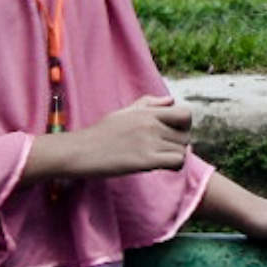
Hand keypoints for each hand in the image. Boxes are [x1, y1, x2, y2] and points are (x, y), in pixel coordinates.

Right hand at [25, 94, 191, 181]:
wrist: (80, 151)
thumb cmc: (100, 133)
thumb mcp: (124, 113)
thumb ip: (148, 104)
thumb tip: (172, 100)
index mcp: (147, 112)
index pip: (186, 114)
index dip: (184, 126)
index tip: (173, 135)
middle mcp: (151, 124)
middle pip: (186, 135)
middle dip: (179, 144)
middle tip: (164, 150)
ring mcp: (149, 141)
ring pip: (183, 149)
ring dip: (175, 156)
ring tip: (159, 159)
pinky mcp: (146, 159)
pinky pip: (177, 161)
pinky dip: (174, 166)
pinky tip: (160, 167)